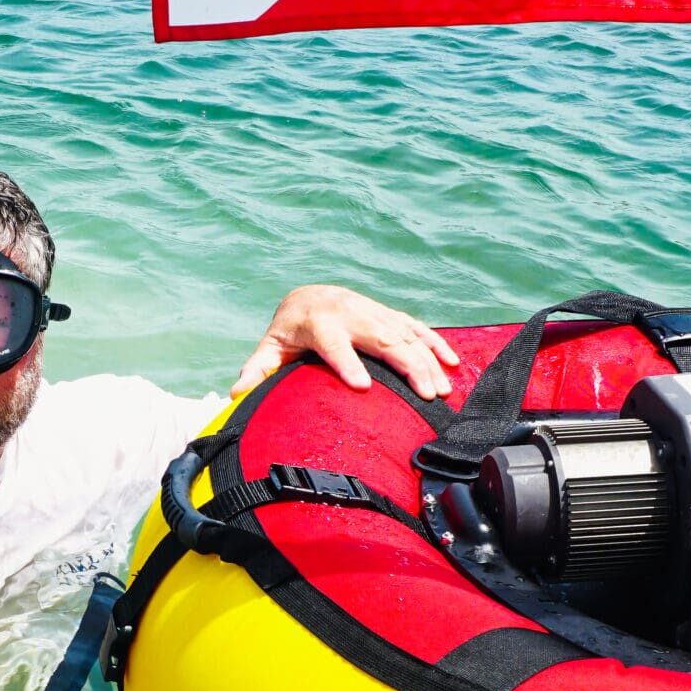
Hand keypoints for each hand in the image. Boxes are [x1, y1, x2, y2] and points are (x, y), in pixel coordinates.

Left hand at [234, 285, 459, 399]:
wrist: (309, 296)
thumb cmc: (289, 330)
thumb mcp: (270, 348)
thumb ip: (258, 369)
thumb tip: (237, 393)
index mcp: (319, 324)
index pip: (333, 344)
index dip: (346, 364)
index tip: (361, 387)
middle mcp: (350, 314)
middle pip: (381, 340)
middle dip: (405, 366)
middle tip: (425, 395)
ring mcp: (374, 313)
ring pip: (405, 335)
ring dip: (426, 361)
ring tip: (441, 390)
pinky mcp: (389, 315)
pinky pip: (417, 328)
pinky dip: (436, 344)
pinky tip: (453, 364)